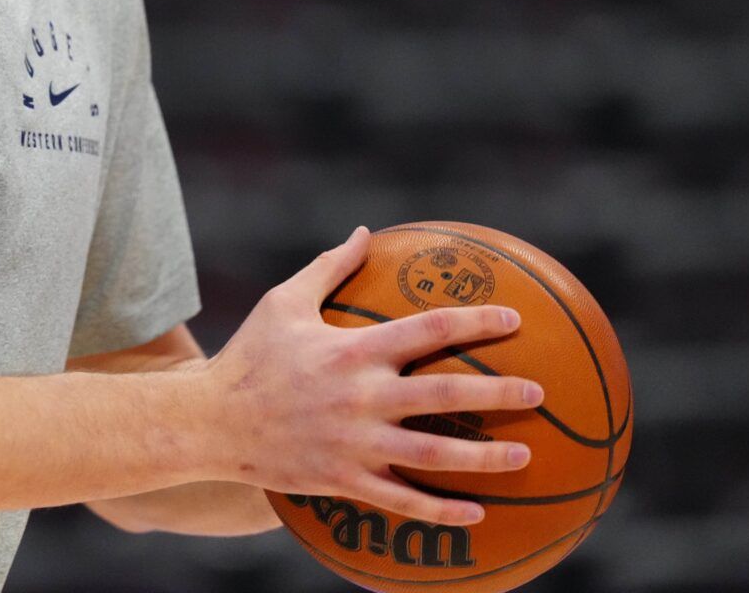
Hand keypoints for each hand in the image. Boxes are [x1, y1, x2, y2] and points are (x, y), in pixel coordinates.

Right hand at [197, 226, 542, 527]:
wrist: (209, 421)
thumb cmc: (249, 356)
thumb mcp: (283, 301)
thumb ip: (329, 268)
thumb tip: (365, 234)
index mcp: (353, 350)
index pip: (428, 330)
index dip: (475, 323)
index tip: (513, 321)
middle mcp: (361, 397)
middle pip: (444, 394)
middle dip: (497, 392)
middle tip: (538, 393)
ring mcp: (354, 444)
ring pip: (432, 455)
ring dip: (483, 458)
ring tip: (524, 456)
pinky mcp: (342, 480)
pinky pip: (400, 500)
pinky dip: (440, 509)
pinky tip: (477, 514)